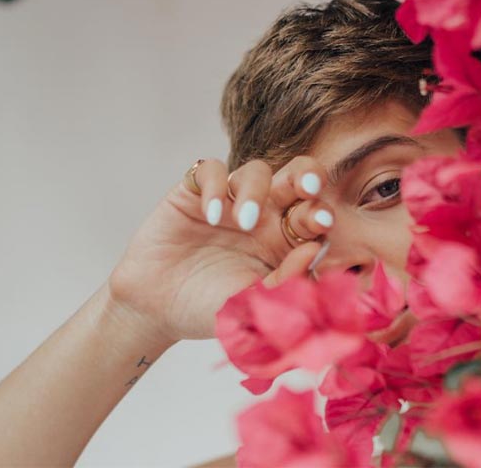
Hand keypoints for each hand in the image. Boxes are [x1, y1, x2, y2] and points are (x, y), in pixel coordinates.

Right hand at [107, 156, 336, 342]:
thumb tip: (316, 248)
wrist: (157, 310)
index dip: (322, 214)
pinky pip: (210, 170)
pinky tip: (212, 215)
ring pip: (257, 171)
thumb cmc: (210, 308)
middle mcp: (264, 216)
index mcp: (286, 241)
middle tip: (308, 188)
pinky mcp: (194, 193)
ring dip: (256, 190)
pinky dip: (215, 187)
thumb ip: (286, 281)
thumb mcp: (252, 305)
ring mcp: (231, 202)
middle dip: (307, 176)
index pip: (314, 216)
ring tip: (245, 222)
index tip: (323, 224)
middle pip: (297, 179)